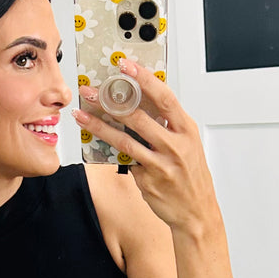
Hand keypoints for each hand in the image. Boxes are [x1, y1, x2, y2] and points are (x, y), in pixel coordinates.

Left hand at [72, 57, 219, 232]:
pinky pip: (126, 161)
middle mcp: (175, 146)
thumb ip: (167, 125)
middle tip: (91, 91)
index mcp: (186, 130)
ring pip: (125, 140)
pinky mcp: (147, 181)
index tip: (126, 66)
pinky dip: (113, 152)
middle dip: (111, 101)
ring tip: (82, 115)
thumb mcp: (188, 144)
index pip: (164, 98)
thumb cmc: (191, 176)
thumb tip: (141, 104)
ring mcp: (160, 164)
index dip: (144, 79)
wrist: (196, 212)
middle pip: (139, 117)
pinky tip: (97, 142)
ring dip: (100, 126)